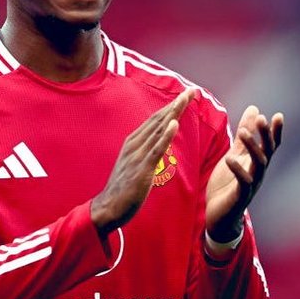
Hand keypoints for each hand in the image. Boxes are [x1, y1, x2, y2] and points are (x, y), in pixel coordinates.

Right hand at [92, 88, 195, 235]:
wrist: (107, 207)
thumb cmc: (122, 188)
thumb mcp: (133, 164)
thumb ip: (144, 151)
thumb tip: (157, 143)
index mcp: (133, 142)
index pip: (155, 120)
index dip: (171, 107)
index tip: (185, 96)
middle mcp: (134, 144)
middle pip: (159, 119)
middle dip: (176, 104)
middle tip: (192, 91)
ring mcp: (137, 156)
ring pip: (158, 130)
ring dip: (173, 113)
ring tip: (186, 99)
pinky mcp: (142, 169)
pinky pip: (156, 150)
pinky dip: (165, 135)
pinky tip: (174, 124)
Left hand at [205, 106, 283, 242]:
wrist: (220, 216)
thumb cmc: (228, 184)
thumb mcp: (235, 155)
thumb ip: (243, 136)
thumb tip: (255, 109)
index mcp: (256, 163)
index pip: (270, 145)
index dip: (275, 132)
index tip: (278, 115)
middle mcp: (257, 173)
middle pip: (266, 151)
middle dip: (265, 135)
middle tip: (262, 119)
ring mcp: (251, 184)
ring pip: (258, 165)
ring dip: (252, 148)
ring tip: (244, 132)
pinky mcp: (240, 196)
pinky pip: (242, 182)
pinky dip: (237, 170)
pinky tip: (229, 158)